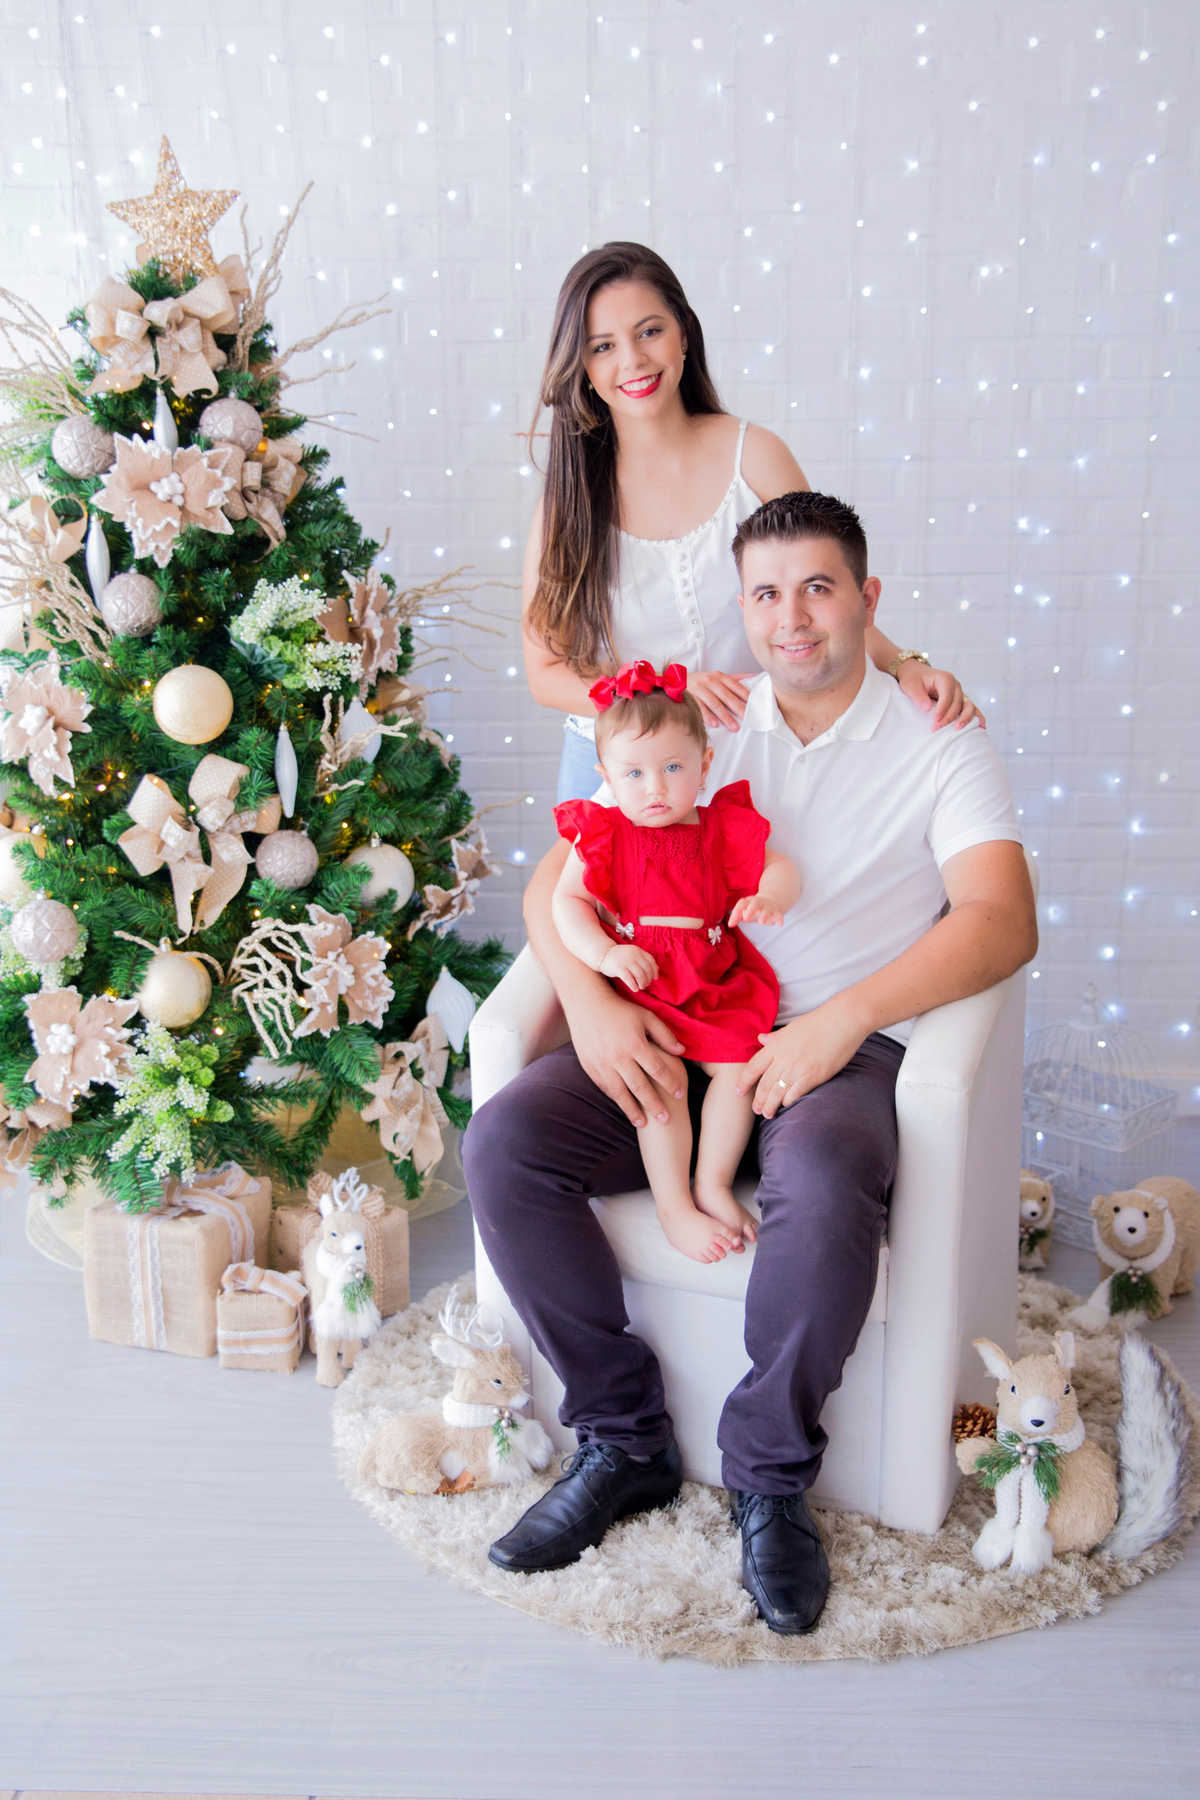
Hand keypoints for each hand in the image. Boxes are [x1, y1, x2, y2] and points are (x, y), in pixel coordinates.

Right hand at [565, 984, 686, 1128]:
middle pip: (640, 1087)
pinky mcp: (589, 1066)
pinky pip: (605, 1087)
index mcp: (635, 1043)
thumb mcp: (646, 1016)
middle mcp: (618, 1056)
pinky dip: (616, 1098)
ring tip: (643, 1124)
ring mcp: (602, 1063)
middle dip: (654, 1105)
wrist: (585, 1003)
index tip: (680, 1094)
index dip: (671, 1083)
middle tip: (666, 1120)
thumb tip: (682, 1051)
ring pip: (620, 1093)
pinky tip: (624, 1106)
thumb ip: (665, 1034)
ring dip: (633, 1110)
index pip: (658, 1069)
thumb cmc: (620, 1009)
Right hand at [599, 943, 658, 989]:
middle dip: (648, 978)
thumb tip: (656, 968)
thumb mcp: (632, 953)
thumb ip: (642, 959)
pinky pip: (629, 979)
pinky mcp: (619, 968)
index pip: (651, 961)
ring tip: (641, 987)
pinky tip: (635, 989)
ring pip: (640, 974)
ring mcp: (626, 961)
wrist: (602, 953)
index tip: (655, 978)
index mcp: (638, 950)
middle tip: (647, 984)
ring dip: (642, 983)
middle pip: (646, 969)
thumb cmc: (618, 956)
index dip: (654, 971)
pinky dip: (634, 985)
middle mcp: (634, 955)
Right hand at [687, 669, 756, 732]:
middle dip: (738, 709)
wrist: (676, 680)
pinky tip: (715, 724)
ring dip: (725, 716)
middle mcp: (710, 680)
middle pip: (727, 696)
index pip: (736, 686)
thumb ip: (736, 678)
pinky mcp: (689, 697)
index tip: (755, 707)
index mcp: (719, 676)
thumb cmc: (701, 681)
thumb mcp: (717, 676)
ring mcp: (699, 689)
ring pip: (714, 703)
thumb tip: (756, 677)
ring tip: (734, 727)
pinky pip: (700, 708)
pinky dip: (708, 716)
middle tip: (747, 719)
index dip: (746, 696)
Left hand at [729, 893, 784, 927]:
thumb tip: (730, 924)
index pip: (742, 903)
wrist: (770, 902)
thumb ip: (736, 917)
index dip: (737, 909)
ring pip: (766, 910)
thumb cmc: (753, 909)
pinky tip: (780, 924)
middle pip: (755, 903)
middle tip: (746, 917)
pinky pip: (778, 915)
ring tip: (761, 922)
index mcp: (749, 902)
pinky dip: (780, 918)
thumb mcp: (744, 912)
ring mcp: (768, 907)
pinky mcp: (776, 912)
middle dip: (750, 909)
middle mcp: (758, 903)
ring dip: (764, 915)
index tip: (734, 917)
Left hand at [737, 997, 869, 1116]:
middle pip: (764, 1084)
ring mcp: (798, 1068)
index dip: (744, 1082)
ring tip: (767, 1114)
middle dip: (758, 1100)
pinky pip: (796, 1093)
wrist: (842, 1021)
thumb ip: (775, 1037)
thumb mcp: (791, 1028)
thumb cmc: (818, 1022)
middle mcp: (783, 1058)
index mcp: (776, 1045)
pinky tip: (786, 1105)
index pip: (753, 1067)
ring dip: (770, 1106)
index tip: (738, 1092)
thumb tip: (760, 1038)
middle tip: (755, 1110)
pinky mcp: (814, 1075)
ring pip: (777, 1092)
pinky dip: (788, 1101)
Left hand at [896, 659, 985, 731]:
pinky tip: (981, 727)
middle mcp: (955, 685)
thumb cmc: (913, 678)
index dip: (942, 709)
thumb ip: (919, 696)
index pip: (947, 696)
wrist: (916, 673)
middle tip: (937, 728)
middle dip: (949, 717)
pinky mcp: (960, 699)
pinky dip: (977, 716)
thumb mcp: (911, 685)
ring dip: (965, 718)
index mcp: (945, 678)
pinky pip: (971, 708)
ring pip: (968, 705)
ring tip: (958, 729)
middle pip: (957, 703)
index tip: (934, 720)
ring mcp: (959, 692)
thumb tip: (927, 709)